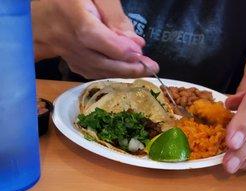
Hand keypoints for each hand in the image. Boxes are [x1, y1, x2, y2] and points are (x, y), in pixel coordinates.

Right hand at [31, 0, 157, 78]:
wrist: (43, 10)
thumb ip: (115, 16)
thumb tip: (134, 43)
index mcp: (73, 17)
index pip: (96, 38)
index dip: (120, 49)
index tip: (140, 53)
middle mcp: (68, 41)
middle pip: (100, 61)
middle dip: (128, 67)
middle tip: (152, 68)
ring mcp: (67, 54)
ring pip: (97, 70)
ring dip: (122, 73)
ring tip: (144, 70)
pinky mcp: (69, 61)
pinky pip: (91, 72)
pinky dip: (109, 74)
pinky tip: (124, 71)